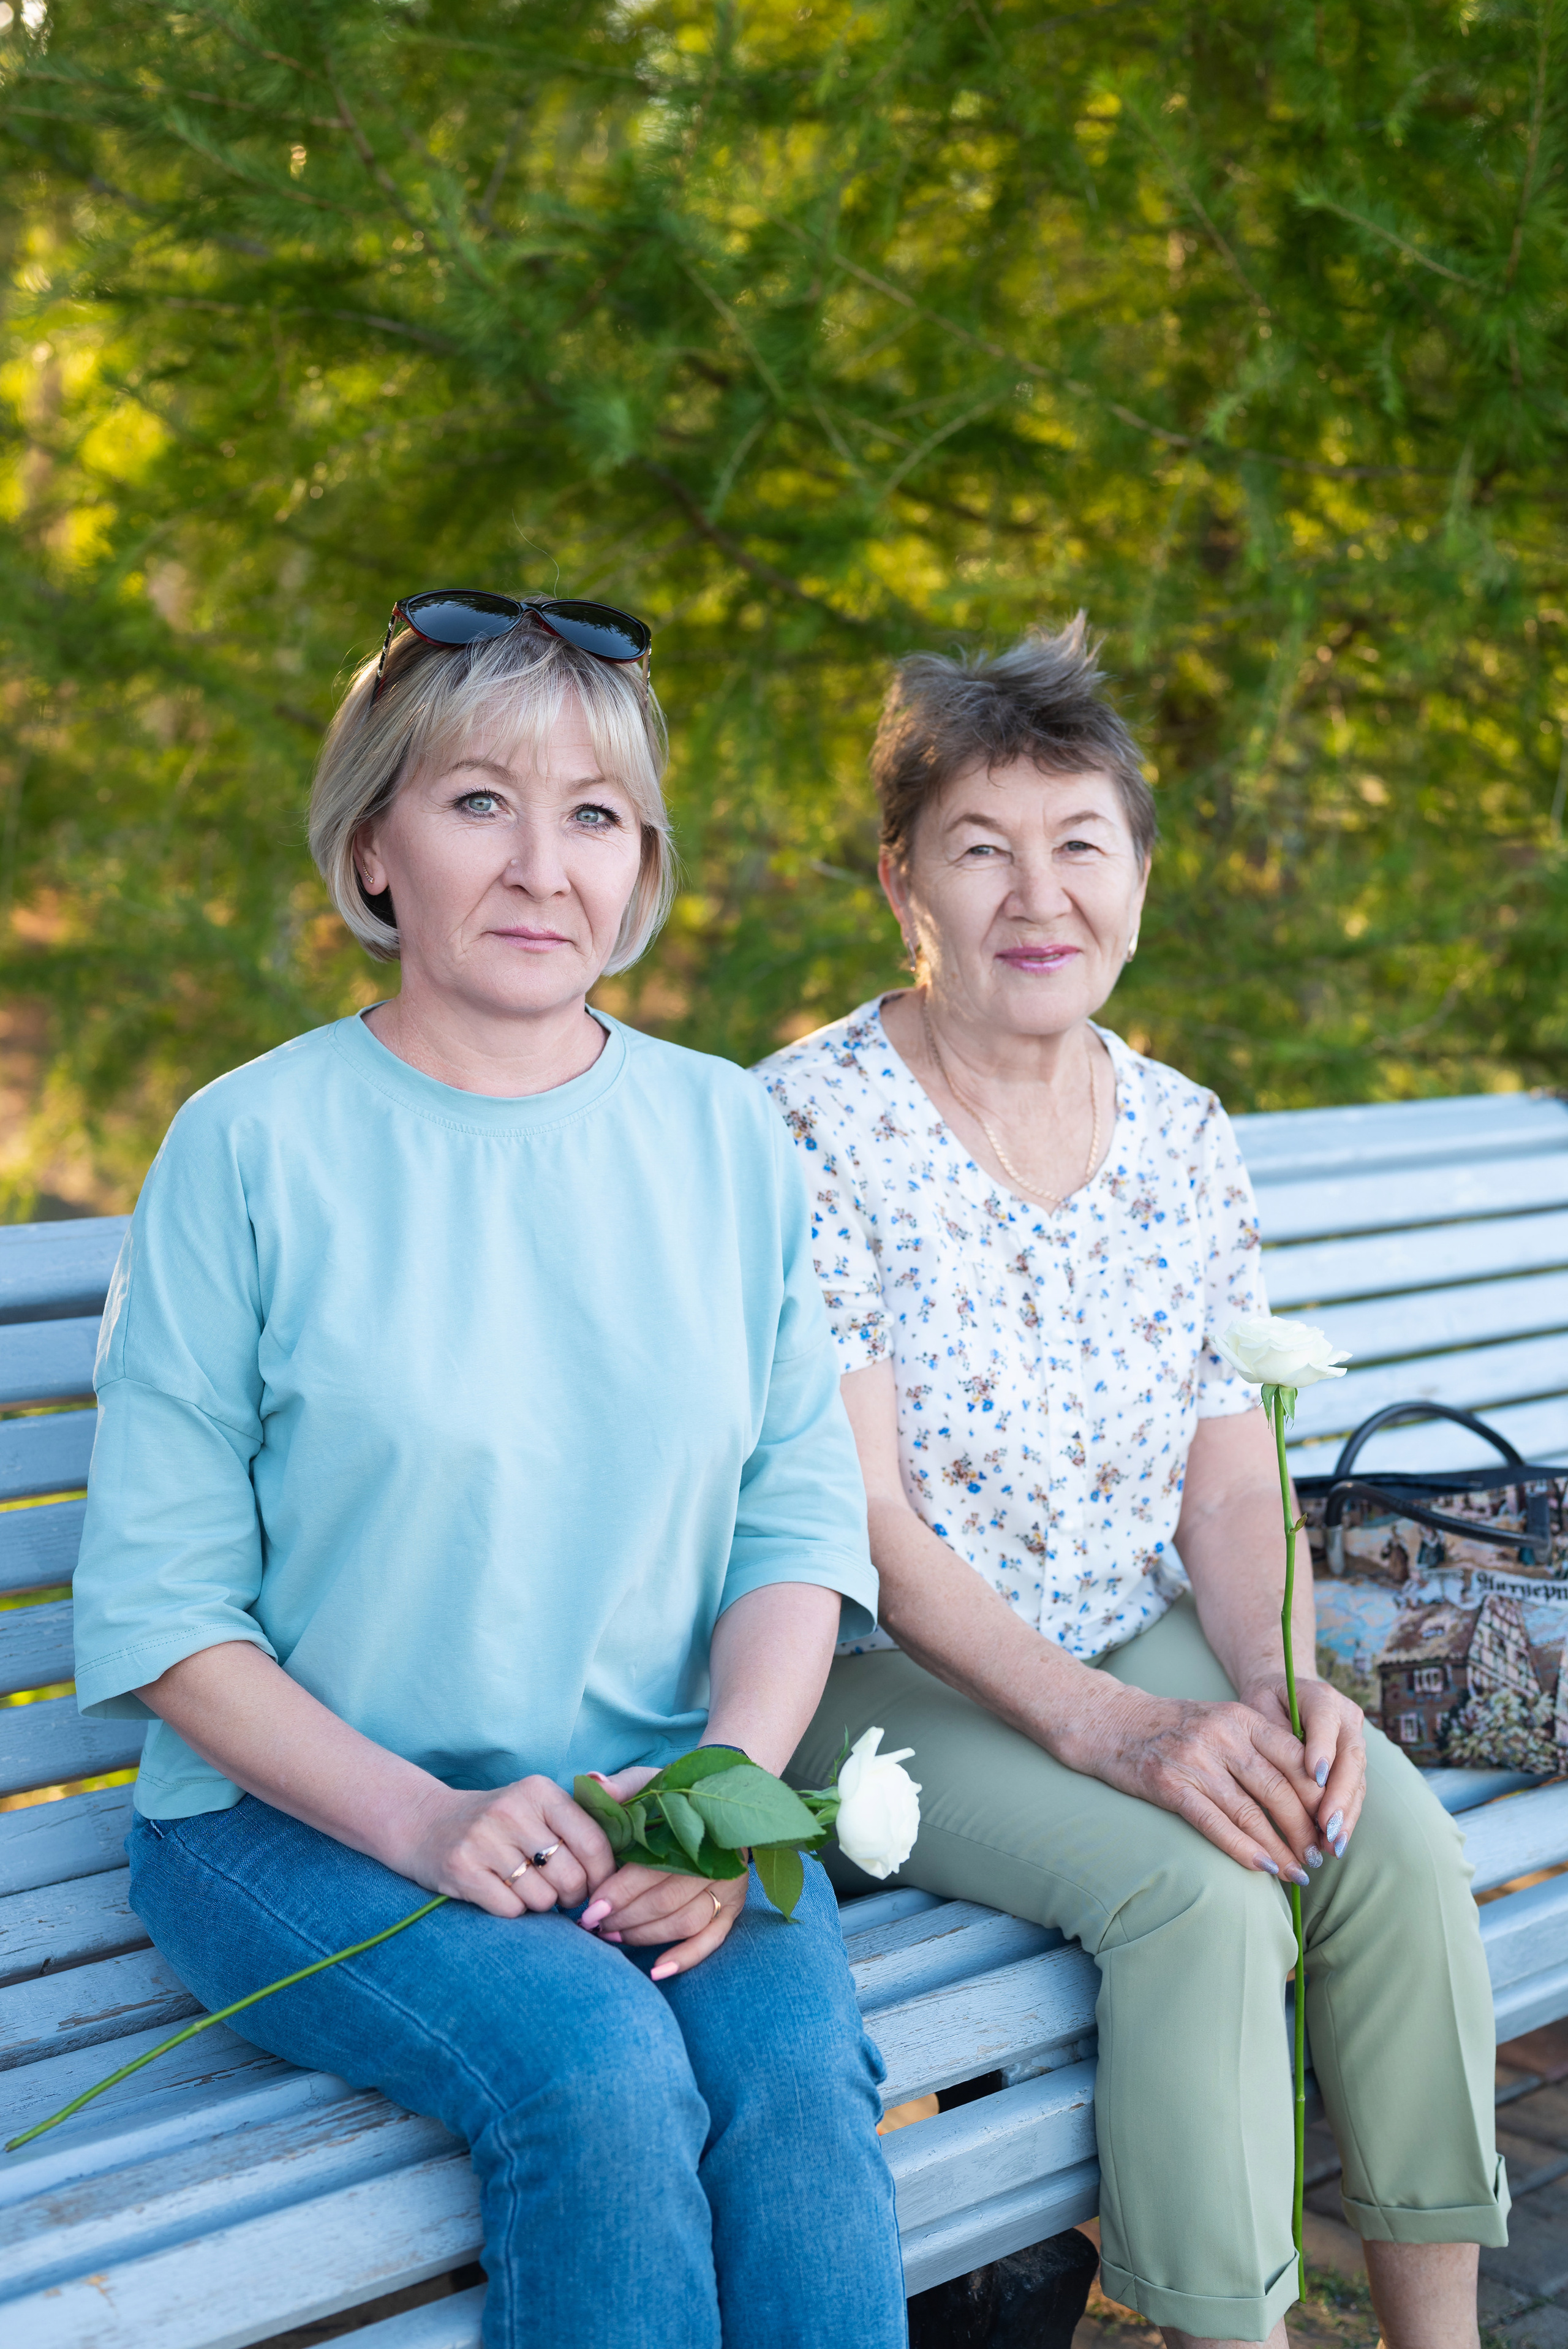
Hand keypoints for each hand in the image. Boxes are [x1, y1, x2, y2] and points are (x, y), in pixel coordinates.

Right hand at [398, 1774, 616, 1918]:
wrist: (424, 1823)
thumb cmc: (495, 1823)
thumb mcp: (534, 1807)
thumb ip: (576, 1825)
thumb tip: (622, 1866)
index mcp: (539, 1791)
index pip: (593, 1841)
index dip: (603, 1875)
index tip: (598, 1886)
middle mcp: (512, 1810)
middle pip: (570, 1876)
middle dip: (572, 1896)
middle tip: (561, 1895)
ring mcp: (484, 1839)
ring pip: (542, 1899)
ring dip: (540, 1905)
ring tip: (525, 1888)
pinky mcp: (461, 1869)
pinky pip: (510, 1910)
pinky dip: (512, 1910)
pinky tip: (500, 1892)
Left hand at [578, 1764, 748, 1976]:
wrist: (724, 1798)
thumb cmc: (677, 1795)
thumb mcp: (650, 1782)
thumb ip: (623, 1786)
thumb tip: (594, 1783)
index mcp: (694, 1829)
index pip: (652, 1868)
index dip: (619, 1890)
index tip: (591, 1906)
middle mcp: (717, 1860)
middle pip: (666, 1900)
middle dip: (625, 1917)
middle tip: (594, 1925)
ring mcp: (729, 1886)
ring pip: (686, 1922)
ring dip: (646, 1936)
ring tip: (613, 1937)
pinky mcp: (734, 1906)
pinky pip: (713, 1938)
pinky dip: (687, 1957)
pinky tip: (658, 1970)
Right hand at [1066, 1683, 1330, 1883]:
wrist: (1112, 1721)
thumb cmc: (1173, 1727)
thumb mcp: (1221, 1722)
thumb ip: (1259, 1746)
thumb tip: (1309, 1790)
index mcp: (1241, 1717)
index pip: (1295, 1759)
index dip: (1320, 1797)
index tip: (1331, 1823)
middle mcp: (1223, 1736)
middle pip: (1279, 1790)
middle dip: (1305, 1829)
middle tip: (1319, 1855)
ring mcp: (1195, 1760)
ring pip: (1251, 1813)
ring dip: (1280, 1849)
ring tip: (1299, 1872)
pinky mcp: (1170, 1785)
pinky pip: (1215, 1824)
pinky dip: (1243, 1850)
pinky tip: (1263, 1869)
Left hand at [1242, 1672, 1366, 1860]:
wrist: (1283, 1695)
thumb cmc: (1264, 1704)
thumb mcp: (1258, 1709)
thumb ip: (1271, 1735)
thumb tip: (1282, 1770)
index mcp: (1320, 1697)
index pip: (1324, 1720)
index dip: (1322, 1749)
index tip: (1315, 1777)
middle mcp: (1345, 1717)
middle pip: (1350, 1756)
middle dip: (1340, 1795)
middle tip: (1326, 1826)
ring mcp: (1355, 1740)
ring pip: (1358, 1778)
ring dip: (1346, 1814)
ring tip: (1331, 1844)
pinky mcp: (1356, 1762)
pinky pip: (1355, 1791)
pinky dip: (1345, 1817)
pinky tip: (1333, 1842)